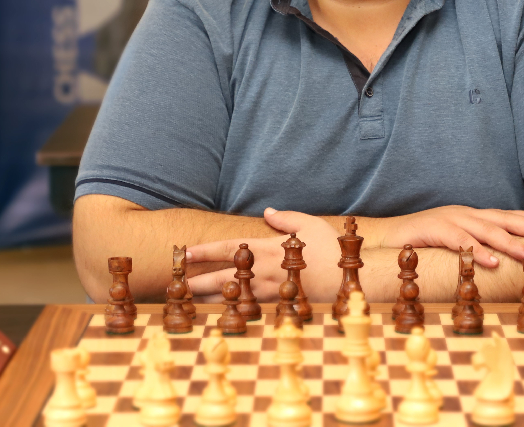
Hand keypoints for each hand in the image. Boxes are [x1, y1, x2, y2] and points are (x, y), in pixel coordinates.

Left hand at [186, 209, 339, 302]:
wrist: (347, 280)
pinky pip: (249, 308)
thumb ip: (286, 218)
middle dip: (197, 279)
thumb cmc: (331, 250)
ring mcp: (270, 291)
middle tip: (175, 283)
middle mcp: (264, 270)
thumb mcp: (310, 224)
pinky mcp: (277, 307)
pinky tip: (219, 313)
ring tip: (189, 299)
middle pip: (223, 276)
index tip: (184, 252)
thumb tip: (268, 211)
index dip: (205, 250)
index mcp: (268, 247)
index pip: (229, 248)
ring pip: (231, 295)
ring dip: (210, 297)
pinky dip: (231, 310)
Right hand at [374, 206, 523, 267]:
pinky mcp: (434, 229)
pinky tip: (492, 262)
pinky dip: (477, 251)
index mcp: (469, 216)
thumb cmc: (420, 242)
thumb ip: (472, 245)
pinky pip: (460, 241)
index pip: (504, 215)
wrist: (384, 235)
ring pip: (485, 230)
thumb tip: (499, 259)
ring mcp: (449, 219)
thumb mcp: (451, 241)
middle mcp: (463, 214)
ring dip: (509, 242)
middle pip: (501, 219)